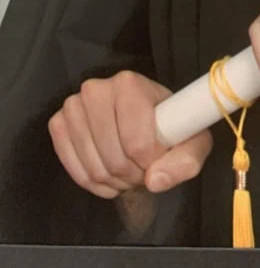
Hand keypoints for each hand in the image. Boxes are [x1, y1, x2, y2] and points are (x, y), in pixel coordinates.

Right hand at [48, 70, 212, 198]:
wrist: (144, 121)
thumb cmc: (169, 127)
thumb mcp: (193, 141)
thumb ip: (186, 160)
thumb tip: (155, 180)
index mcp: (130, 84)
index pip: (137, 142)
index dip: (150, 163)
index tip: (158, 160)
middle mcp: (96, 89)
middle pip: (114, 158)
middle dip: (132, 176)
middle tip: (142, 172)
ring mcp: (74, 106)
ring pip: (94, 168)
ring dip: (114, 182)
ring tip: (128, 173)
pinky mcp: (59, 124)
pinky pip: (73, 170)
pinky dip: (93, 183)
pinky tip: (109, 176)